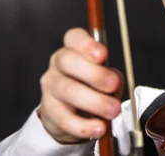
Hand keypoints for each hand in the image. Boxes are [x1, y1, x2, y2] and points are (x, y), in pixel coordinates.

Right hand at [38, 28, 123, 143]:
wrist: (70, 114)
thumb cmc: (91, 87)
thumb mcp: (105, 76)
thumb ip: (112, 76)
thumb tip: (114, 81)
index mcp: (73, 49)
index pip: (73, 38)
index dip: (86, 44)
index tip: (102, 54)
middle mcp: (58, 64)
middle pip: (68, 62)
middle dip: (94, 73)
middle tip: (113, 85)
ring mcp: (50, 87)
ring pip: (68, 90)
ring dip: (95, 101)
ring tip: (113, 110)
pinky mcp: (49, 111)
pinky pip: (65, 118)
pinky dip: (84, 125)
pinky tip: (99, 128)